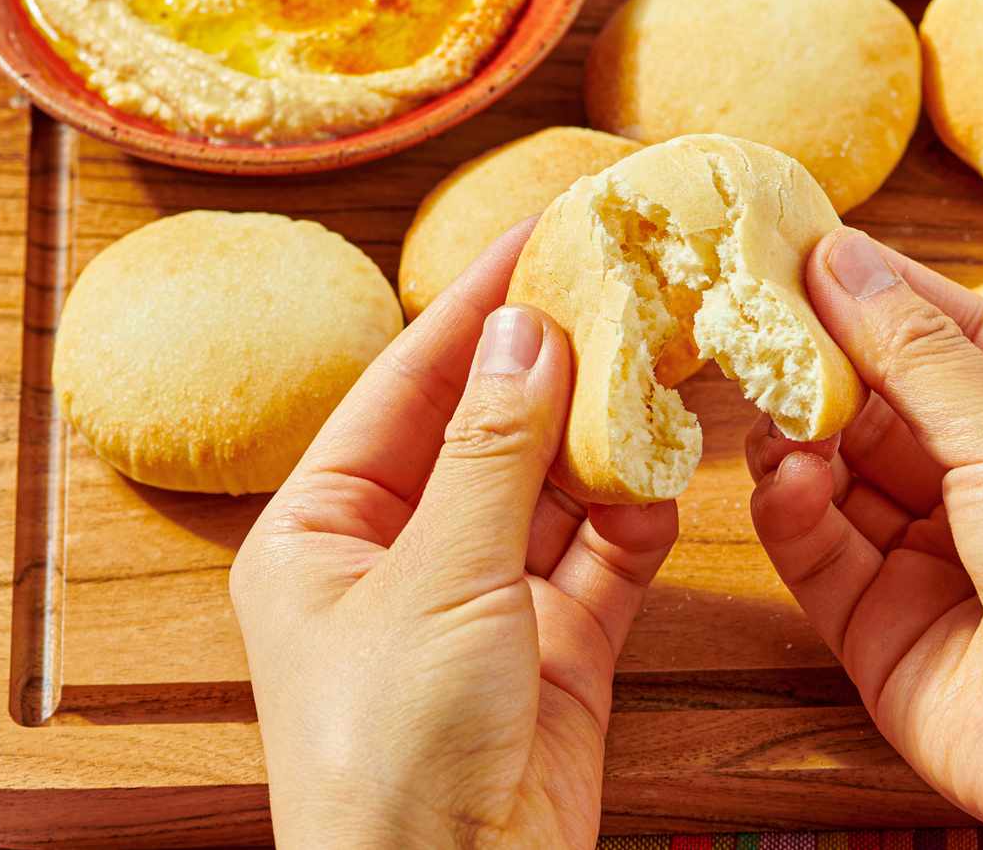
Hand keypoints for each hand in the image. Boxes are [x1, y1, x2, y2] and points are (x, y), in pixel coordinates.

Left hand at [231, 222, 677, 849]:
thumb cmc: (387, 752)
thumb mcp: (436, 578)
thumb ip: (490, 449)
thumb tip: (527, 328)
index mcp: (323, 528)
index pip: (407, 381)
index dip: (474, 303)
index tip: (541, 230)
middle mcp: (396, 556)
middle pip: (486, 429)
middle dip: (553, 366)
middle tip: (624, 285)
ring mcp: (478, 604)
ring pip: (550, 491)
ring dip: (601, 441)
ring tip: (659, 370)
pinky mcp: (550, 653)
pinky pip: (596, 564)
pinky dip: (628, 526)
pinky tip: (657, 489)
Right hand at [746, 228, 982, 847]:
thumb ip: (918, 353)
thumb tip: (843, 261)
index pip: (958, 335)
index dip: (886, 292)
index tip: (811, 249)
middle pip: (886, 401)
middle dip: (826, 364)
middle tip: (756, 319)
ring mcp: (932, 554)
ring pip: (838, 471)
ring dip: (800, 437)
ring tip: (773, 409)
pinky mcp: (877, 618)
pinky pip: (816, 545)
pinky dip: (790, 510)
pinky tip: (786, 482)